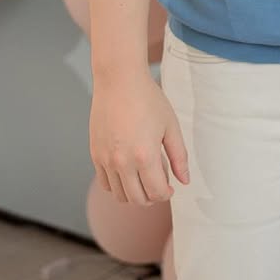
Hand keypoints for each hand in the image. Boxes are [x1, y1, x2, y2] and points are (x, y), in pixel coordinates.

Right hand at [90, 72, 188, 204]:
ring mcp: (105, 160)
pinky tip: (129, 172)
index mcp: (145, 156)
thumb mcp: (171, 126)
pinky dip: (118, 186)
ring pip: (120, 195)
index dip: (166, 194)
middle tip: (159, 184)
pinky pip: (106, 184)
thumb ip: (179, 156)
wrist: (119, 81)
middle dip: (152, 197)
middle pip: (137, 199)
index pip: (156, 192)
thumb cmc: (148, 99)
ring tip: (144, 177)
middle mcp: (122, 162)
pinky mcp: (95, 155)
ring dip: (134, 194)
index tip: (171, 187)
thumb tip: (184, 181)